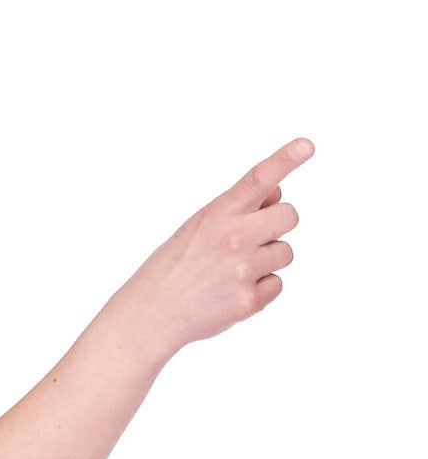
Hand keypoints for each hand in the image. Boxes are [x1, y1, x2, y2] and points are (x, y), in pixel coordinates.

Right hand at [131, 136, 314, 355]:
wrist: (152, 313)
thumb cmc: (176, 266)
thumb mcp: (198, 225)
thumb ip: (237, 209)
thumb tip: (278, 196)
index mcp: (218, 214)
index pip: (258, 179)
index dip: (285, 159)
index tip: (306, 146)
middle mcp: (233, 238)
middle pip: (289, 215)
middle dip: (277, 224)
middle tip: (254, 238)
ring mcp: (242, 270)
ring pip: (285, 252)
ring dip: (268, 260)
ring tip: (235, 271)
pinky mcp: (248, 301)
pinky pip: (277, 285)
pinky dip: (262, 289)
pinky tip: (234, 292)